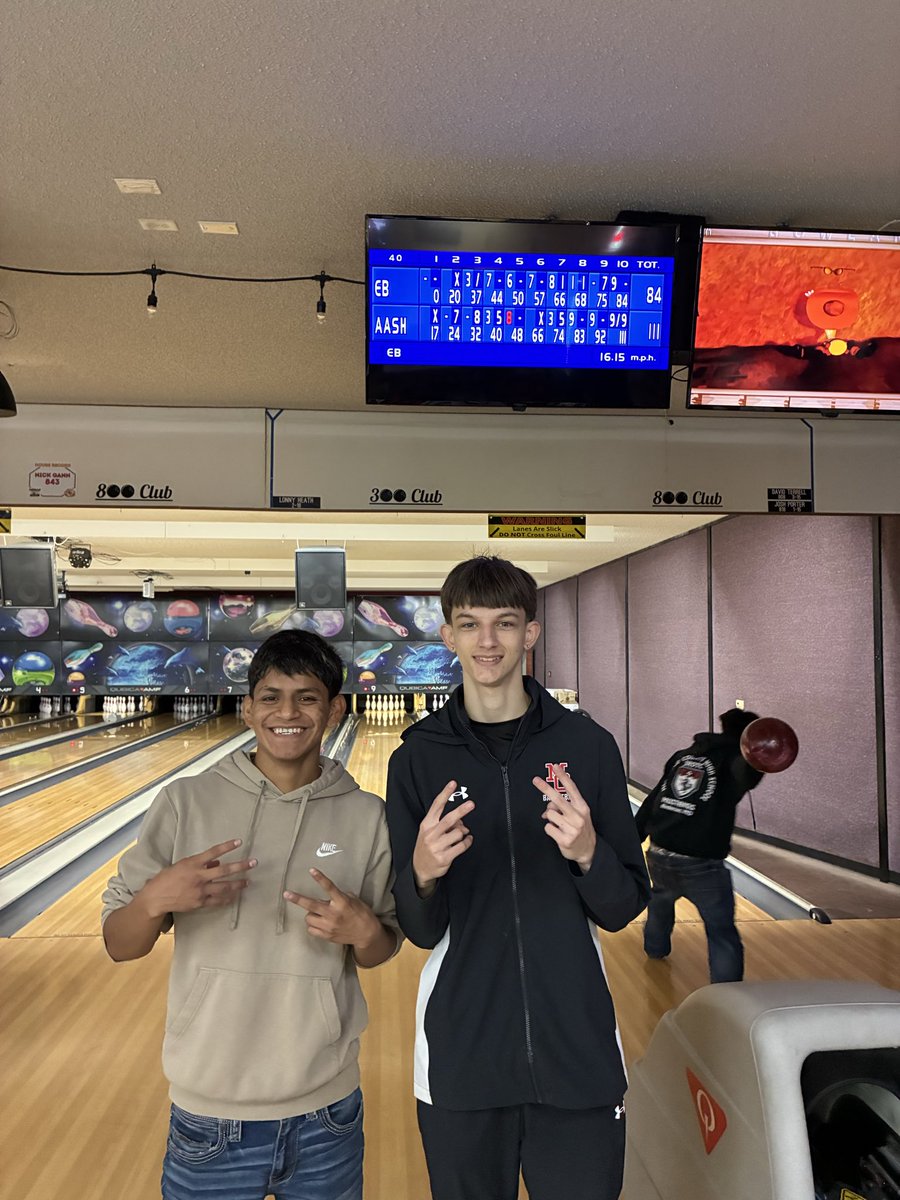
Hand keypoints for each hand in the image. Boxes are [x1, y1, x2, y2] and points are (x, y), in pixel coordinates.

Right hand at [138, 840, 256, 917]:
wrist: (156, 898)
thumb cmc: (167, 878)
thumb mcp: (182, 865)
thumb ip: (201, 864)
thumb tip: (217, 862)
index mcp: (193, 864)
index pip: (213, 852)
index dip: (227, 846)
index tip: (239, 841)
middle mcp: (199, 876)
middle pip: (224, 870)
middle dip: (241, 866)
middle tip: (254, 863)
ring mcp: (200, 890)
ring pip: (224, 887)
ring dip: (238, 884)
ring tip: (248, 881)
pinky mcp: (200, 902)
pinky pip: (217, 900)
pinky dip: (227, 898)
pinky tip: (235, 896)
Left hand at [284, 869, 381, 947]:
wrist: (366, 933)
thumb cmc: (362, 913)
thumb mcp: (354, 900)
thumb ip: (340, 896)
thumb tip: (328, 895)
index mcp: (342, 902)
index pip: (329, 887)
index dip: (320, 878)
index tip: (311, 870)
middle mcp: (333, 914)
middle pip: (311, 905)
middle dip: (297, 899)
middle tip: (286, 894)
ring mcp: (329, 926)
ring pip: (309, 918)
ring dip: (311, 914)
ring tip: (318, 913)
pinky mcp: (326, 936)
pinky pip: (311, 930)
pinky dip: (313, 925)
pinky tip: (319, 922)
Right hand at [412, 781, 474, 889]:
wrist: (419, 868)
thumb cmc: (426, 845)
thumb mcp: (429, 831)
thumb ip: (444, 823)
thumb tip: (461, 820)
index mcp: (426, 825)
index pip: (436, 806)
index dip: (445, 794)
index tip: (453, 784)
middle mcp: (431, 834)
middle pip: (449, 819)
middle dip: (461, 810)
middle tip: (471, 804)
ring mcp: (437, 847)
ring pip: (458, 833)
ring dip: (464, 832)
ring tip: (463, 833)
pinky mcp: (444, 858)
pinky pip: (461, 846)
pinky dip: (467, 841)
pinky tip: (467, 840)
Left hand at [533, 767, 596, 871]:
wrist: (588, 850)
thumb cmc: (581, 828)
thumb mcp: (578, 814)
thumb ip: (564, 807)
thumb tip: (548, 808)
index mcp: (582, 807)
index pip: (572, 789)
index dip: (563, 777)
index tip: (556, 767)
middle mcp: (578, 816)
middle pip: (558, 799)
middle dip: (546, 788)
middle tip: (536, 780)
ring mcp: (572, 828)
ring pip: (550, 814)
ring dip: (550, 818)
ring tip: (559, 824)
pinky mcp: (565, 839)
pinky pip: (548, 827)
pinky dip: (550, 829)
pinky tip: (558, 832)